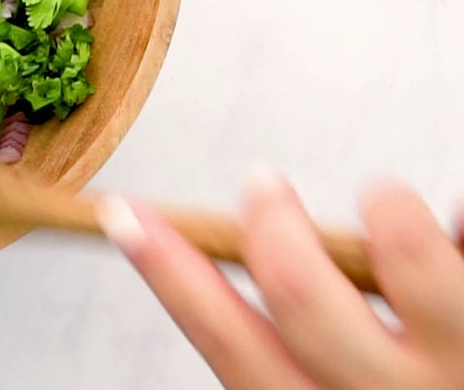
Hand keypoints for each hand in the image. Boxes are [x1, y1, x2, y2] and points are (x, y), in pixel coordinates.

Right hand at [99, 173, 463, 389]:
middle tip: (262, 186)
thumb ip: (312, 356)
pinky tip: (459, 230)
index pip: (225, 341)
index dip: (166, 269)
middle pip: (297, 287)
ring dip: (386, 204)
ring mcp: (458, 370)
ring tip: (391, 208)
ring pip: (401, 242)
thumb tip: (267, 251)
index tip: (128, 215)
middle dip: (269, 219)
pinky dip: (462, 219)